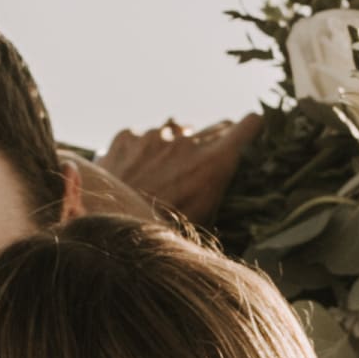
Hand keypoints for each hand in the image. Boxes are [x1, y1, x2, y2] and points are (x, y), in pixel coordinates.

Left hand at [90, 113, 255, 226]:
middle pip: (215, 127)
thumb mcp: (203, 217)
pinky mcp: (127, 136)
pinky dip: (143, 148)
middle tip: (207, 157)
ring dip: (176, 145)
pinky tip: (135, 171)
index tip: (252, 125)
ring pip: (177, 131)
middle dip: (216, 139)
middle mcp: (187, 143)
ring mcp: (155, 136)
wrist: (106, 225)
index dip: (251, 126)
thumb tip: (219, 175)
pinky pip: (143, 135)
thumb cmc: (160, 231)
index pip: (246, 127)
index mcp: (213, 163)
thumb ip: (215, 186)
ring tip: (162, 173)